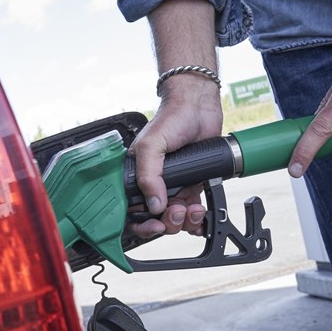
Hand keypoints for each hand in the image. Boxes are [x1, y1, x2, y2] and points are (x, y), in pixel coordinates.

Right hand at [128, 75, 222, 237]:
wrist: (199, 106)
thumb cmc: (171, 118)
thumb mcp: (151, 146)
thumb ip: (149, 176)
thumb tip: (154, 205)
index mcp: (136, 175)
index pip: (131, 209)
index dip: (141, 222)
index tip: (154, 224)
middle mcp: (153, 183)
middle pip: (154, 218)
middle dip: (167, 222)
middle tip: (177, 213)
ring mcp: (173, 185)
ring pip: (174, 218)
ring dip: (184, 221)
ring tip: (192, 209)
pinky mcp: (191, 184)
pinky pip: (191, 211)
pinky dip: (196, 219)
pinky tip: (200, 214)